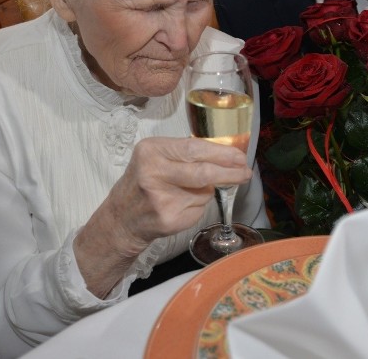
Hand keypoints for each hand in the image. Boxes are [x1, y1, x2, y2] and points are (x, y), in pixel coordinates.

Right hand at [73, 137, 251, 296]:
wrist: (122, 217)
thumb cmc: (145, 182)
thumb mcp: (156, 157)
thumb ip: (186, 154)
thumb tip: (227, 155)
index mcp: (151, 151)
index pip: (194, 149)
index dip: (222, 153)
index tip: (240, 157)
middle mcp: (153, 173)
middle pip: (203, 172)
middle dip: (229, 173)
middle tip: (245, 172)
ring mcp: (161, 199)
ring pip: (204, 192)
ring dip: (207, 191)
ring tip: (187, 191)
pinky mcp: (169, 219)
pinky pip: (199, 209)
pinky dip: (199, 206)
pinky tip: (181, 206)